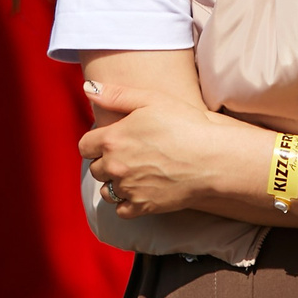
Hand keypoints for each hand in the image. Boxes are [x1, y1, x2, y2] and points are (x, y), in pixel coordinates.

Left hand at [78, 80, 252, 215]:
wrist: (212, 158)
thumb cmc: (185, 124)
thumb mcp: (151, 99)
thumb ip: (116, 94)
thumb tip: (87, 88)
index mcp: (112, 139)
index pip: (84, 146)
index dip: (96, 143)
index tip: (111, 141)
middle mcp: (114, 166)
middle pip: (95, 169)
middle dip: (107, 162)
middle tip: (129, 155)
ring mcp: (128, 189)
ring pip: (106, 191)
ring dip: (115, 183)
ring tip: (135, 173)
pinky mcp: (142, 206)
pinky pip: (121, 210)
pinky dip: (127, 203)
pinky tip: (141, 191)